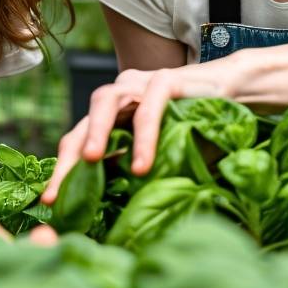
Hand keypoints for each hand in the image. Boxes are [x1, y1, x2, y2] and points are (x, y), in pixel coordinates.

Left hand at [40, 63, 231, 203]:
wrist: (237, 91)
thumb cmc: (199, 128)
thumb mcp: (162, 156)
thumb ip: (135, 172)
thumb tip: (112, 208)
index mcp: (114, 117)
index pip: (78, 142)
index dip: (62, 171)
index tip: (50, 203)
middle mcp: (120, 96)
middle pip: (81, 125)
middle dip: (67, 159)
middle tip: (56, 193)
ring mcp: (140, 84)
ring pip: (105, 104)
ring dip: (96, 134)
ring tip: (91, 162)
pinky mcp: (166, 80)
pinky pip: (149, 109)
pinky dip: (143, 137)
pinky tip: (141, 165)